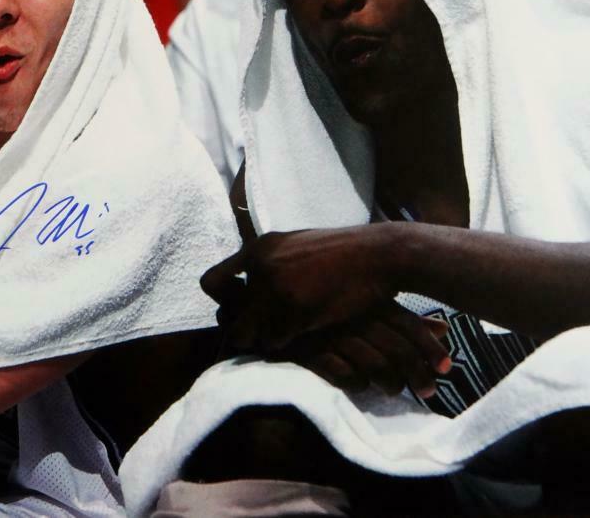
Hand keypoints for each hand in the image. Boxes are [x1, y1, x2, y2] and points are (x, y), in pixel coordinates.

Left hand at [202, 227, 391, 350]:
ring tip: (288, 335)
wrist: (379, 254)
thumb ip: (270, 263)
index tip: (239, 311)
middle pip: (230, 316)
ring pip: (251, 333)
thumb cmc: (343, 252)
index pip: (210, 282)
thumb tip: (248, 290)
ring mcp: (277, 288)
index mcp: (259, 248)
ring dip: (267, 339)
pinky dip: (287, 344)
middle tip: (265, 332)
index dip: (222, 302)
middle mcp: (261, 267)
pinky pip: (276, 341)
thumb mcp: (297, 245)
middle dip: (245, 328)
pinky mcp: (296, 310)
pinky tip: (306, 336)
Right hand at [273, 305, 450, 395]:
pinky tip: (362, 387)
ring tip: (397, 392)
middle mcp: (352, 315)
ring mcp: (331, 332)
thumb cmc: (326, 300)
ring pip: (372, 363)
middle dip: (418, 372)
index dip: (429, 347)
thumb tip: (444, 328)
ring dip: (390, 382)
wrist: (271, 297)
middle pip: (395, 347)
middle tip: (431, 391)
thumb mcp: (364, 304)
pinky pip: (340, 372)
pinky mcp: (310, 349)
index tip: (446, 368)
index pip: (406, 323)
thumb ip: (401, 317)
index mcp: (366, 299)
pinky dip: (356, 382)